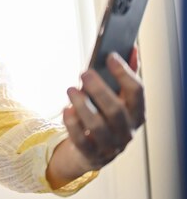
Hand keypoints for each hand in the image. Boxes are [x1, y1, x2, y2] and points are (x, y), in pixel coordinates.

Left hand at [63, 46, 144, 169]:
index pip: (137, 92)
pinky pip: (81, 141)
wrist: (91, 151)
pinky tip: (66, 110)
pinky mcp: (91, 155)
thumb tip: (132, 48)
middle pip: (116, 110)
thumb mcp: (116, 98)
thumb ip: (124, 75)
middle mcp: (126, 131)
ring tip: (71, 89)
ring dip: (83, 106)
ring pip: (98, 126)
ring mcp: (110, 145)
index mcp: (136, 113)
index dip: (124, 73)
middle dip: (100, 90)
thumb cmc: (104, 117)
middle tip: (84, 73)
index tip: (110, 56)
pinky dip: (73, 125)